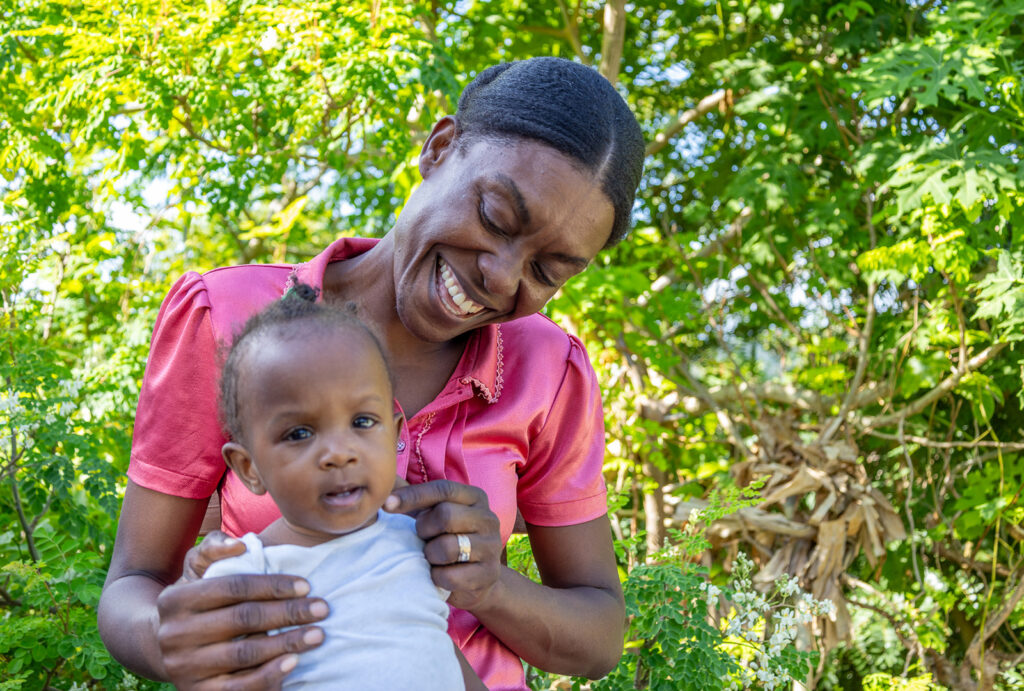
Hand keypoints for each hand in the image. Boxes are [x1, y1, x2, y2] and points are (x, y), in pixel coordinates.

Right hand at [155, 531, 327, 689]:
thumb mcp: (197, 571)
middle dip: (288, 612)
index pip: (233, 587)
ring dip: (286, 643)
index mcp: (175, 599)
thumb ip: (214, 548)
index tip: (306, 586)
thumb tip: (239, 546)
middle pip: (243, 619)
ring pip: (244, 653)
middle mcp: (174, 634)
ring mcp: (183, 667)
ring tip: (316, 635)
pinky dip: (269, 675)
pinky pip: (238, 688)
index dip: (273, 585)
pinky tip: (293, 662)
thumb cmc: (198, 604)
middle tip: (321, 609)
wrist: (169, 650)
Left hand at [384, 480, 501, 610]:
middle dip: (424, 529)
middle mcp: (488, 518)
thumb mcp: (434, 514)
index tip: (387, 505)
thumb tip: (386, 479)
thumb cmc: (447, 538)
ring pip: (447, 547)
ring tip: (433, 557)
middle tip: (423, 537)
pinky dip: (436, 577)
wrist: (477, 578)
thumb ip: (414, 497)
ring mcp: (491, 547)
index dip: (413, 496)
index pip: (443, 489)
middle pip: (446, 515)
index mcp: (475, 497)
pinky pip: (450, 576)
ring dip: (430, 555)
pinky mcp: (488, 574)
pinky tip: (439, 574)